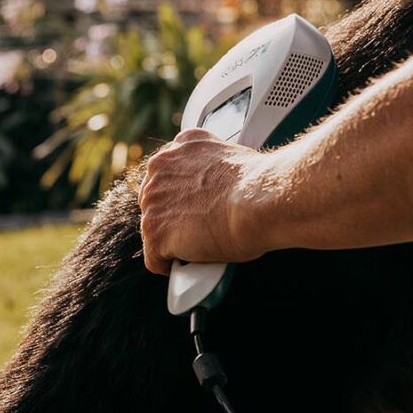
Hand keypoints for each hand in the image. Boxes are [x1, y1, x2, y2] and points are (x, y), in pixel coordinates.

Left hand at [137, 131, 272, 275]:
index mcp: (181, 146)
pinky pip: (154, 258)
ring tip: (199, 249)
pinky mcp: (154, 231)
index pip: (169, 173)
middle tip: (199, 231)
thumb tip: (220, 189)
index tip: (195, 208)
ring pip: (153, 229)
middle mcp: (160, 168)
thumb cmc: (257, 185)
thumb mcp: (232, 158)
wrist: (258, 201)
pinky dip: (169, 266)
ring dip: (173, 241)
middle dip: (174, 217)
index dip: (182, 195)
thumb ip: (213, 169)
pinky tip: (188, 267)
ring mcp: (153, 200)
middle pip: (155, 200)